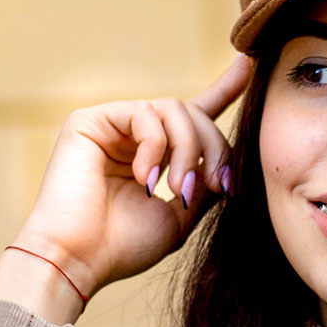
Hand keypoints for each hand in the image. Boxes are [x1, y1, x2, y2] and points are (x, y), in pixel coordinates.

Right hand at [0, 55, 251, 322]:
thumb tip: (226, 161)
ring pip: (173, 109)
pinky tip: (144, 178)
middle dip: (213, 147)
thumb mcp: (180, 216)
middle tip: (215, 186)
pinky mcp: (89, 120)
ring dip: (187, 149)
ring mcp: (110, 126)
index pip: (191, 116)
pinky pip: (143, 113)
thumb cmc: (122, 246)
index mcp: (153, 156)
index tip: (248, 65)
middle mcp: (131, 136)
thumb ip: (204, 183)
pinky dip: (155, 146)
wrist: (78, 260)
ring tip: (177, 189)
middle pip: (192, 113)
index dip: (222, 91)